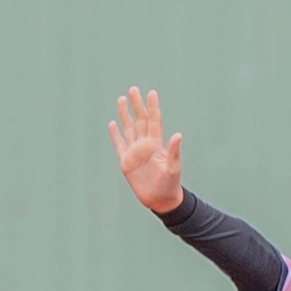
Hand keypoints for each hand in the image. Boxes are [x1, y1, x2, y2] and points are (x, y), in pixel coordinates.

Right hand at [106, 86, 185, 212]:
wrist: (160, 200)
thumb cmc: (170, 185)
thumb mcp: (173, 168)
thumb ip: (173, 151)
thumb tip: (178, 134)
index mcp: (156, 144)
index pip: (153, 121)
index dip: (152, 107)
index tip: (152, 93)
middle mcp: (145, 145)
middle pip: (140, 120)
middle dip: (137, 105)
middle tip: (133, 89)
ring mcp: (135, 152)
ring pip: (128, 128)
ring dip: (125, 114)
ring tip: (121, 99)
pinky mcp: (126, 162)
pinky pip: (119, 145)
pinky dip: (115, 134)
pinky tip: (112, 124)